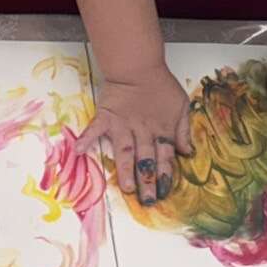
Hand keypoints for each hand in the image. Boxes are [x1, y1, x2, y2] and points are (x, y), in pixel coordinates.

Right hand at [84, 67, 193, 205]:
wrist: (139, 66)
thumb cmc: (161, 85)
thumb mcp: (181, 106)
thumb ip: (183, 131)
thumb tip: (187, 153)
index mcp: (162, 130)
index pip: (165, 157)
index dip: (165, 175)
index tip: (164, 193)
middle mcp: (144, 131)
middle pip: (147, 160)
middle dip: (148, 181)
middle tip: (148, 200)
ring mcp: (124, 125)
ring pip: (127, 151)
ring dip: (126, 170)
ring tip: (125, 188)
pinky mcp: (107, 117)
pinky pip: (95, 129)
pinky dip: (87, 139)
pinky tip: (79, 152)